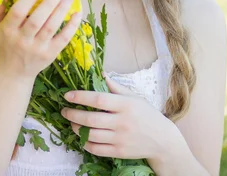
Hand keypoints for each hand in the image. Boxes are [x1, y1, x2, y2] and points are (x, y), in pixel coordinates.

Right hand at [0, 0, 81, 79]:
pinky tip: (77, 13)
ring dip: (62, 10)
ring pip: (51, 27)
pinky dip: (72, 26)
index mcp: (8, 30)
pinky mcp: (50, 54)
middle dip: (49, 3)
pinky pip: (63, 39)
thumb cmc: (6, 43)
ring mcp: (37, 48)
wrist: (13, 71)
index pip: (18, 12)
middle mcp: (22, 40)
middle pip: (37, 20)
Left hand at [60, 74, 179, 160]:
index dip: (80, 97)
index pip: (98, 99)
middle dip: (73, 114)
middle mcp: (122, 122)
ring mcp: (120, 138)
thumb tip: (100, 73)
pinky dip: (85, 143)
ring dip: (76, 128)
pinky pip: (96, 149)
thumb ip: (115, 87)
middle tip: (64, 110)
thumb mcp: (134, 97)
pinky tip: (82, 137)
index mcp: (125, 105)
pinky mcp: (119, 152)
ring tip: (72, 122)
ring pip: (91, 134)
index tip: (67, 95)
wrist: (163, 141)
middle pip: (91, 118)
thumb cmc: (146, 115)